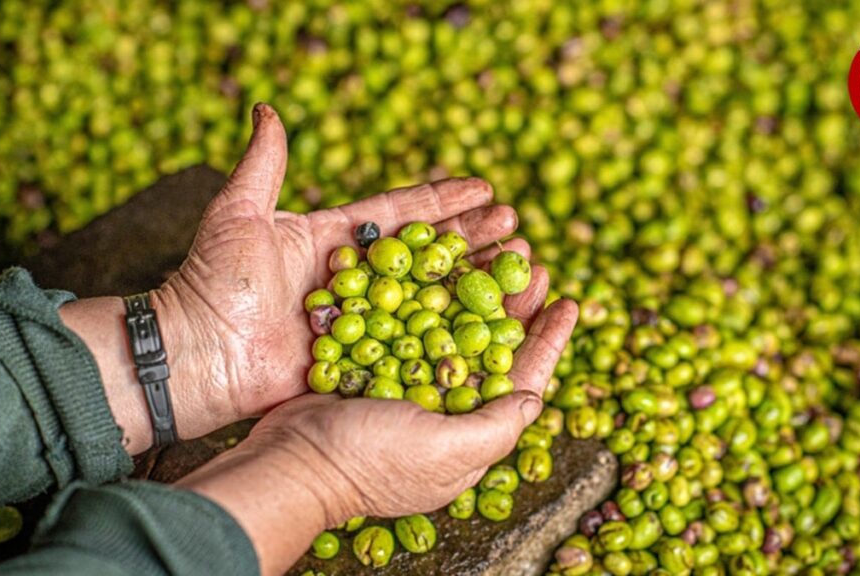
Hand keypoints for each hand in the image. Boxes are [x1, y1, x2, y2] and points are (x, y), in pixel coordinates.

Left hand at [63, 103, 527, 452]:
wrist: (196, 353)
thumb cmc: (211, 282)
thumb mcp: (237, 215)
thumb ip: (262, 166)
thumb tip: (268, 110)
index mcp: (335, 240)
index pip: (402, 214)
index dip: (445, 201)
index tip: (486, 189)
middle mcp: (357, 280)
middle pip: (428, 255)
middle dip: (474, 241)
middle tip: (517, 230)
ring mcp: (364, 322)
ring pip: (430, 299)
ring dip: (475, 285)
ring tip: (518, 270)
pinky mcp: (363, 361)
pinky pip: (414, 347)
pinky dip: (454, 339)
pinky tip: (492, 330)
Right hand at [177, 294, 577, 575]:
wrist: (289, 460)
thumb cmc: (370, 460)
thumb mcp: (446, 451)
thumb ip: (496, 425)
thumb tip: (533, 397)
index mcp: (469, 430)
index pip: (522, 379)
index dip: (549, 340)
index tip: (569, 301)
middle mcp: (443, 406)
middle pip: (490, 343)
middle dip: (512, 300)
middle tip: (527, 259)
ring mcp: (407, 383)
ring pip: (452, 323)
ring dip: (474, 285)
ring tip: (491, 248)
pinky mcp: (371, 362)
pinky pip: (407, 318)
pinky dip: (425, 288)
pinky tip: (435, 259)